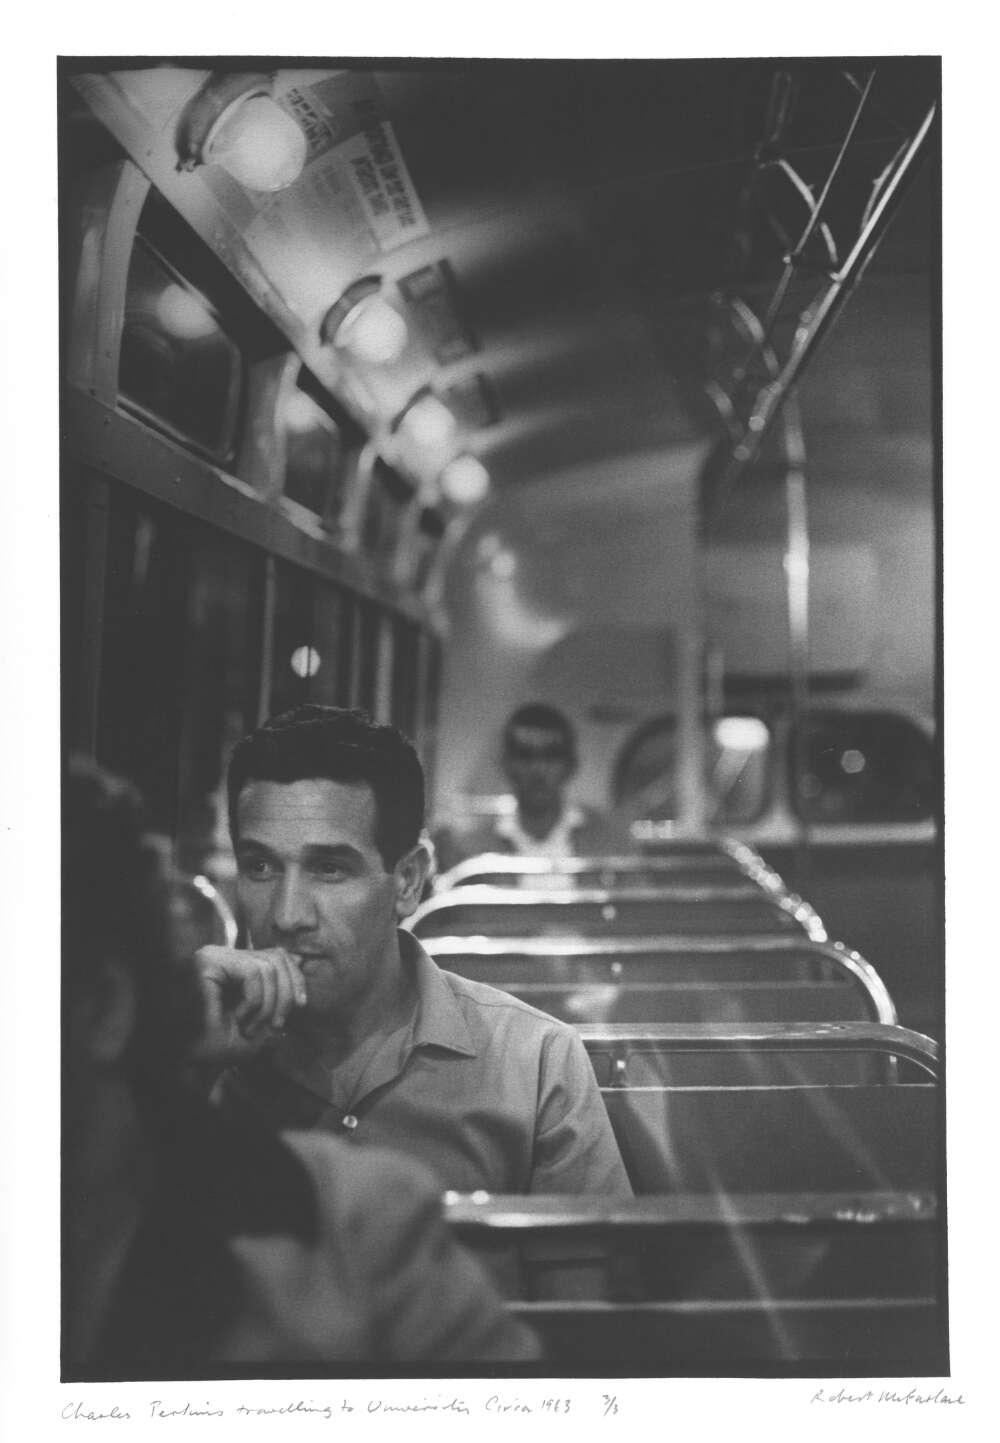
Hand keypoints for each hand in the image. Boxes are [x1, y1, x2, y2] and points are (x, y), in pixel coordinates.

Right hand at [191, 945, 306, 1062]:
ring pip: (267, 967)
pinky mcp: (207, 962)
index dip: (294, 978)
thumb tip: (301, 963)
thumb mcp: (259, 1022)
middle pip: (275, 958)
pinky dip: (254, 1001)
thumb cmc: (216, 1045)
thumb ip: (278, 996)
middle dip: (285, 995)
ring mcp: (213, 956)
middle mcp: (222, 956)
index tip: (301, 1005)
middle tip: (276, 1025)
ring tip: (250, 1027)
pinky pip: (251, 973)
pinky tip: (240, 1019)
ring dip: (266, 1005)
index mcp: (233, 967)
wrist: (186, 1062)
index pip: (276, 955)